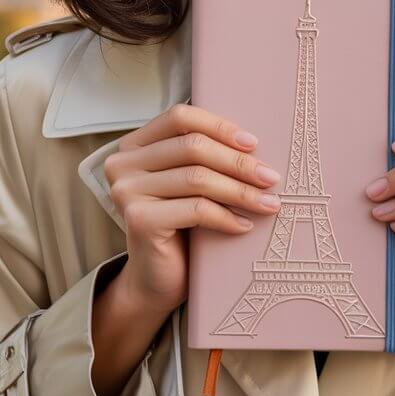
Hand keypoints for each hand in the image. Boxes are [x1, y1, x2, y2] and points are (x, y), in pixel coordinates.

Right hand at [102, 103, 282, 312]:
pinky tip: (244, 225)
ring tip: (268, 203)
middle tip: (271, 178)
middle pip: (193, 147)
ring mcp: (126, 191)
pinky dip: (226, 216)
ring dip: (241, 191)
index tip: (253, 144)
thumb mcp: (190, 182)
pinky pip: (195, 209)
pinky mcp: (138, 219)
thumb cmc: (180, 226)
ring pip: (198, 178)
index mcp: (135, 145)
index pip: (180, 117)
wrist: (157, 278)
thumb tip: (254, 142)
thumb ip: (204, 157)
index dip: (220, 126)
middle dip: (239, 163)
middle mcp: (123, 164)